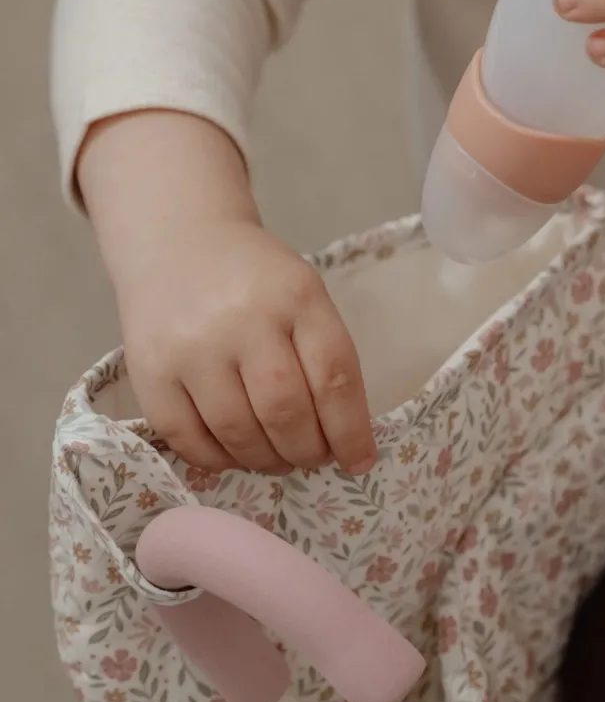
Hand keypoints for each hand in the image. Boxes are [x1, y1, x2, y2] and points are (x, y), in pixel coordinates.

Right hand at [116, 218, 375, 475]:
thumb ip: (324, 356)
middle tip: (313, 459)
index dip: (351, 431)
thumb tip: (340, 439)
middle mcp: (242, 320)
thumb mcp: (304, 296)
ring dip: (266, 461)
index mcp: (296, 297)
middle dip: (308, 451)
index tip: (359, 461)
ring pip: (238, 432)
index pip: (334, 377)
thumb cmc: (254, 279)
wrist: (177, 240)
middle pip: (285, 411)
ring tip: (277, 458)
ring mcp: (191, 347)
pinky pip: (188, 438)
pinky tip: (235, 453)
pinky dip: (219, 460)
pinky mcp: (149, 371)